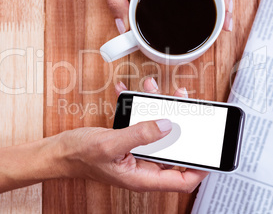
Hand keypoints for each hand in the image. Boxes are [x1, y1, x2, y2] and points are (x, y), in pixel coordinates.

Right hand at [47, 78, 207, 191]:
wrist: (61, 151)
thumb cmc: (81, 156)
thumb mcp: (111, 145)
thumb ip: (140, 135)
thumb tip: (166, 126)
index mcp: (143, 177)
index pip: (183, 179)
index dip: (201, 168)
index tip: (211, 151)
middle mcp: (143, 167)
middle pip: (174, 150)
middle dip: (181, 127)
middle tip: (185, 106)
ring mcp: (137, 154)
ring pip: (159, 134)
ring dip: (159, 111)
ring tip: (156, 93)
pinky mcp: (129, 142)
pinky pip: (142, 125)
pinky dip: (140, 109)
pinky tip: (133, 95)